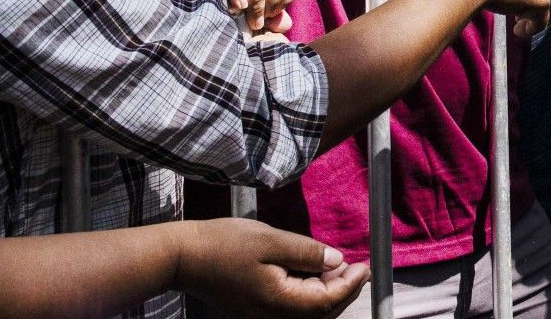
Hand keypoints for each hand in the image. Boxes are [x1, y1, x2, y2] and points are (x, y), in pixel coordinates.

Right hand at [174, 217, 368, 317]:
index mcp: (277, 302)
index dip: (350, 285)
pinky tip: (314, 275)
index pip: (326, 302)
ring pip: (307, 314)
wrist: (186, 257)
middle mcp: (270, 318)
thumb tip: (336, 260)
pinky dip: (309, 296)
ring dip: (327, 294)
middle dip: (342, 291)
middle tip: (358, 268)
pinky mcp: (255, 313)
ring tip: (338, 268)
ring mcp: (262, 318)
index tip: (365, 266)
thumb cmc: (224, 244)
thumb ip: (307, 252)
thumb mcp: (271, 239)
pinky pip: (291, 311)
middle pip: (320, 313)